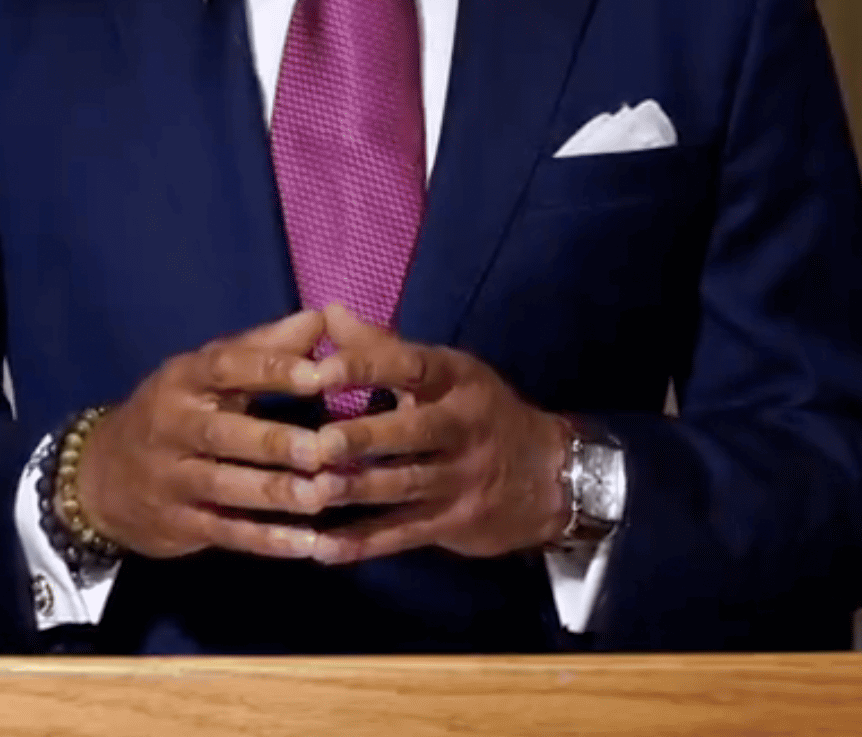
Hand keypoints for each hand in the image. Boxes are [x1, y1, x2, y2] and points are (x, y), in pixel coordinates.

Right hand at [72, 308, 343, 560]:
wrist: (101, 477)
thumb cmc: (176, 412)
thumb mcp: (207, 373)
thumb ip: (265, 348)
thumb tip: (322, 317)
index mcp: (184, 379)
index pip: (225, 367)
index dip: (271, 369)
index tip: (318, 375)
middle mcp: (173, 425)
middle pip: (222, 433)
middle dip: (272, 441)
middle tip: (322, 448)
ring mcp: (171, 478)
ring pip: (224, 487)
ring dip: (275, 493)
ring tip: (322, 496)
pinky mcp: (178, 523)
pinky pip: (226, 532)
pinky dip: (267, 540)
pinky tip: (309, 543)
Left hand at [302, 306, 572, 564]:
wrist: (551, 476)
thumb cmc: (480, 413)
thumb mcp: (445, 372)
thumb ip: (382, 348)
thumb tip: (329, 313)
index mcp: (457, 380)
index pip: (412, 367)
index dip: (367, 368)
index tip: (321, 372)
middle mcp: (463, 427)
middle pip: (412, 431)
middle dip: (364, 438)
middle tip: (315, 444)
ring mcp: (461, 479)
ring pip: (406, 485)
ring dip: (357, 491)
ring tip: (309, 494)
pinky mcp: (455, 523)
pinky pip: (404, 534)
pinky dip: (363, 543)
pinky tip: (322, 548)